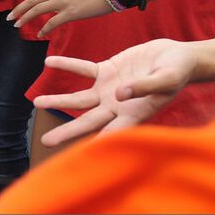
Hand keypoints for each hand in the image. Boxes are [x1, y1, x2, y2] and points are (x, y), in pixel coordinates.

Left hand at [3, 0, 111, 37]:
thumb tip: (51, 1)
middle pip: (31, 0)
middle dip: (18, 9)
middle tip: (9, 18)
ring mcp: (63, 1)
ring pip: (38, 9)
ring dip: (26, 18)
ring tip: (18, 25)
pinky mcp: (71, 12)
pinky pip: (53, 22)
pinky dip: (45, 29)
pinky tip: (40, 34)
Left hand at [35, 41, 196, 145]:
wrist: (178, 57)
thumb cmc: (177, 73)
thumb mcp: (165, 79)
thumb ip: (144, 87)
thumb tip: (120, 94)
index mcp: (133, 114)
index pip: (112, 134)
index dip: (96, 144)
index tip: (79, 157)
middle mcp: (116, 106)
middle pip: (87, 121)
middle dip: (67, 132)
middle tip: (46, 141)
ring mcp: (109, 89)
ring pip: (79, 98)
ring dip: (58, 100)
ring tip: (37, 102)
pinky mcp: (107, 71)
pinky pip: (83, 68)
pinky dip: (67, 65)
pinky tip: (49, 63)